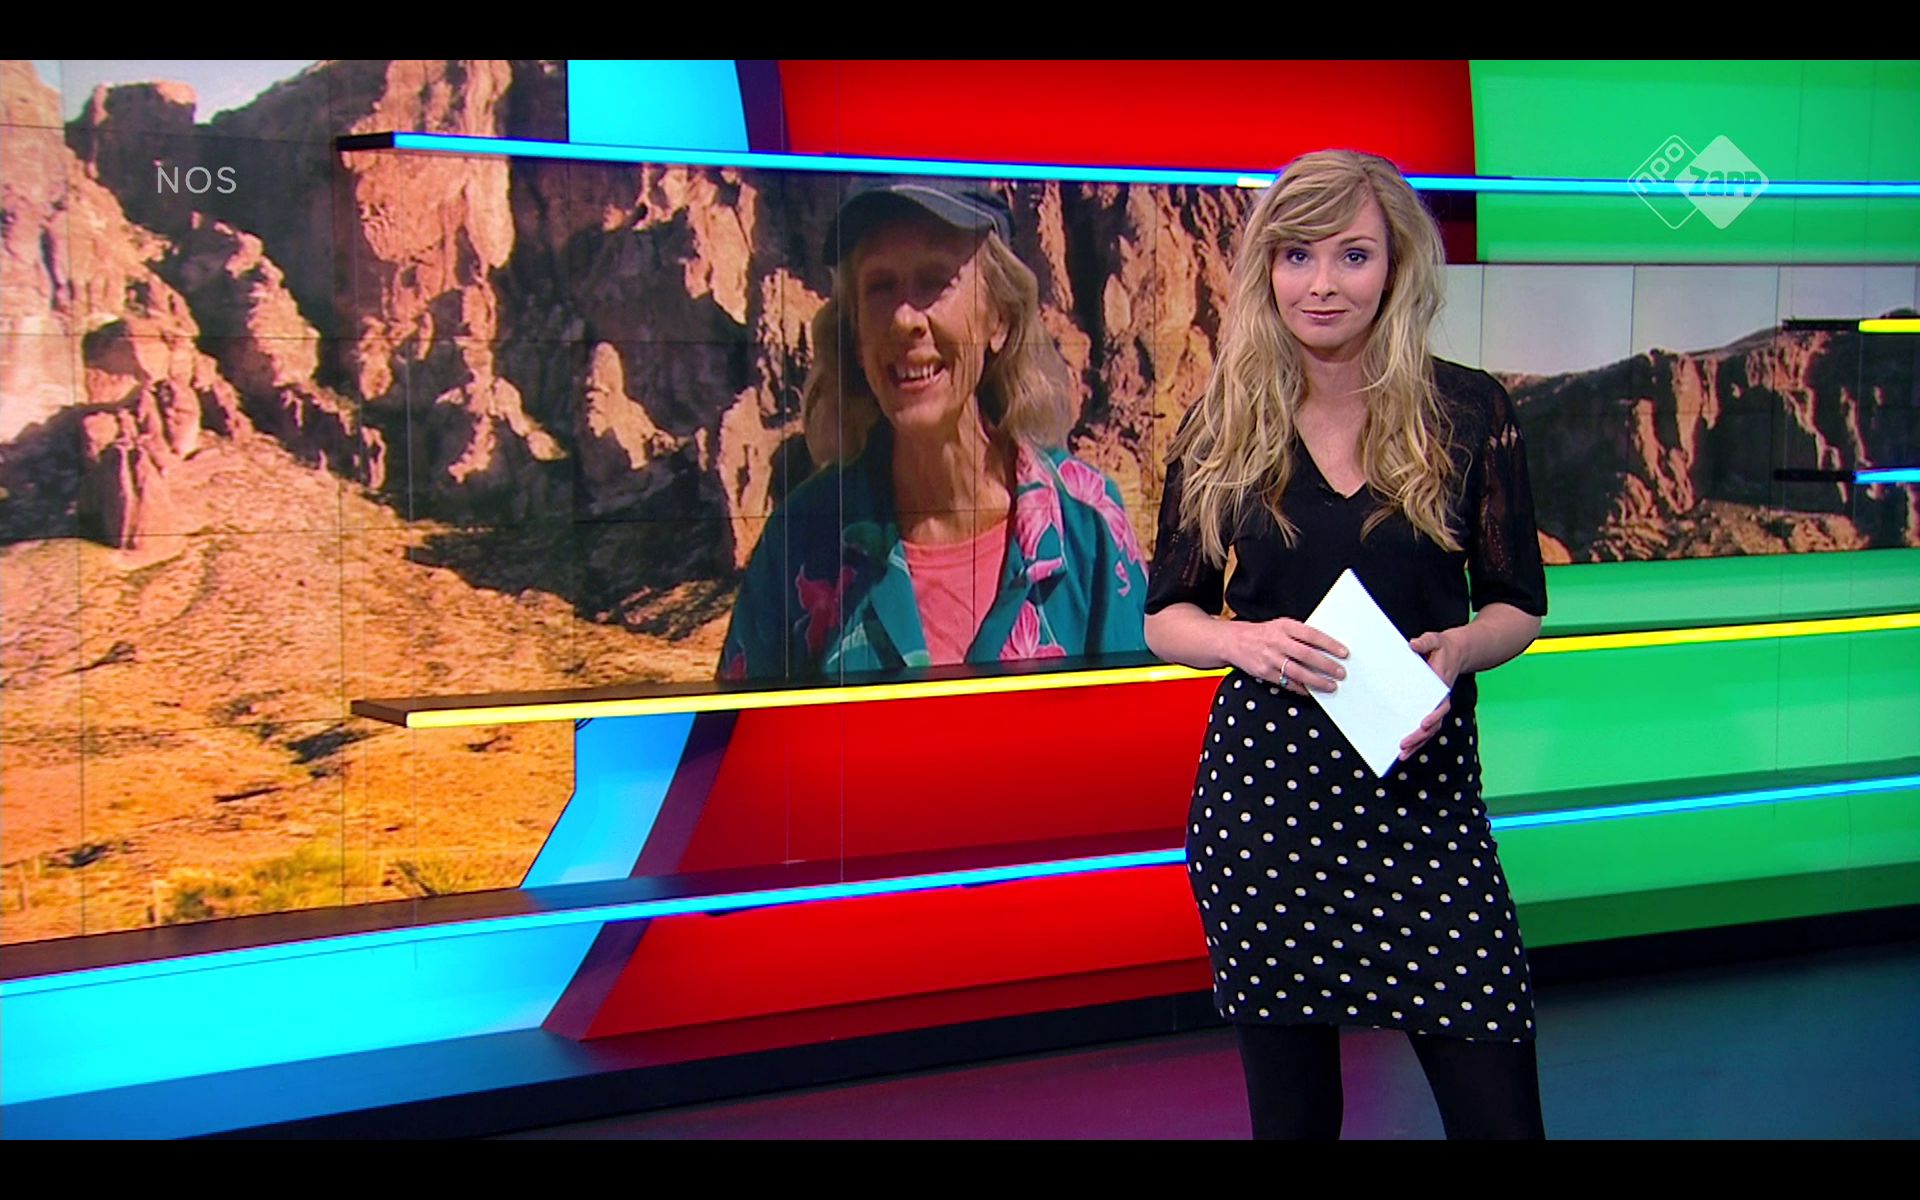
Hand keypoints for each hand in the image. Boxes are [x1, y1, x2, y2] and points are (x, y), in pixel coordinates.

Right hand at [1226, 617, 1347, 695]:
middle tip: (1340, 672)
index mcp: (1285, 626)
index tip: (1343, 653)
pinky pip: (1287, 683)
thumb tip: (1325, 647)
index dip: (1330, 644)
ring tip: (1330, 686)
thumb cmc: (1261, 634)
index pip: (1312, 635)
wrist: (1233, 641)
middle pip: (1307, 655)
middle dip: (1326, 665)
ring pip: (1298, 672)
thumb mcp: (1281, 626)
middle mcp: (1277, 642)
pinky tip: (1311, 691)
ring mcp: (1270, 658)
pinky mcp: (1265, 672)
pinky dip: (1301, 688)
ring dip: (1317, 681)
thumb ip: (1300, 635)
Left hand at [1399, 628, 1462, 758]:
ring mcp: (1436, 707)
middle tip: (1403, 745)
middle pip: (1433, 724)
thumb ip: (1425, 642)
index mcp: (1442, 686)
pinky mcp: (1430, 709)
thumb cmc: (1442, 647)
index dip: (1433, 716)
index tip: (1423, 723)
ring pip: (1429, 730)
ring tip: (1401, 754)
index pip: (1440, 705)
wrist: (1455, 653)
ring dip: (1416, 743)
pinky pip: (1424, 728)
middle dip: (1419, 736)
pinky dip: (1416, 740)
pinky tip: (1404, 749)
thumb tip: (1413, 644)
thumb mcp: (1435, 640)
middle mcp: (1440, 701)